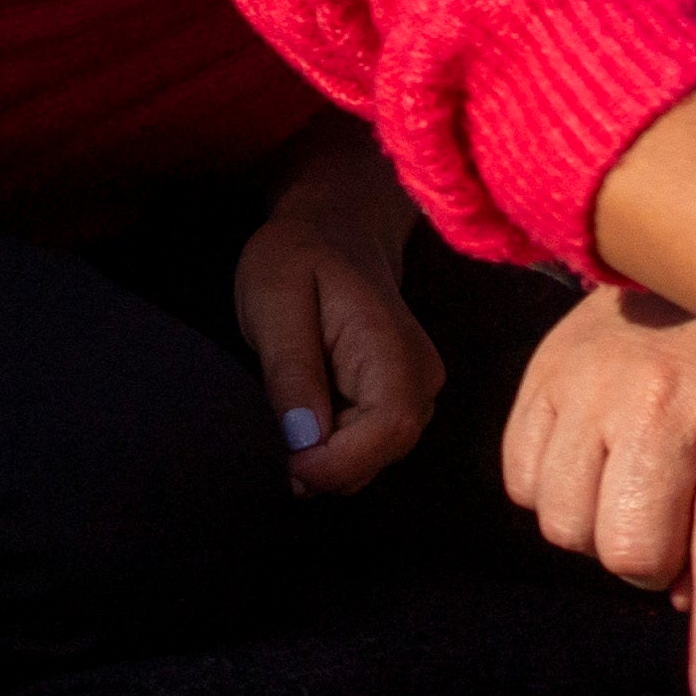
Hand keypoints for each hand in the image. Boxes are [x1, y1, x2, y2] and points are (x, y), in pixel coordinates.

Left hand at [236, 130, 441, 496]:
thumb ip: (291, 372)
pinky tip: (307, 417)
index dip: (338, 464)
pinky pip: (371, 446)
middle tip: (278, 441)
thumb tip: (305, 444)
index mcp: (393, 346)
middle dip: (328, 466)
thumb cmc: (298, 257)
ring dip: (329, 458)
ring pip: (376, 458)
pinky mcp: (402, 400)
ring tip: (291, 415)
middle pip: (383, 454)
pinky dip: (334, 448)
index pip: (388, 430)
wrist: (334, 229)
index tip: (289, 467)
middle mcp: (421, 375)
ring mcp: (418, 390)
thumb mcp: (275, 301)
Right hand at [503, 282, 695, 695]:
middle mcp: (663, 397)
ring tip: (640, 478)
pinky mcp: (538, 379)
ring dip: (605, 529)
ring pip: (569, 531)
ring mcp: (591, 384)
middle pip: (633, 552)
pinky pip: (524, 491)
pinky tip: (598, 453)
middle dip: (658, 563)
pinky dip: (561, 494)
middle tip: (680, 515)